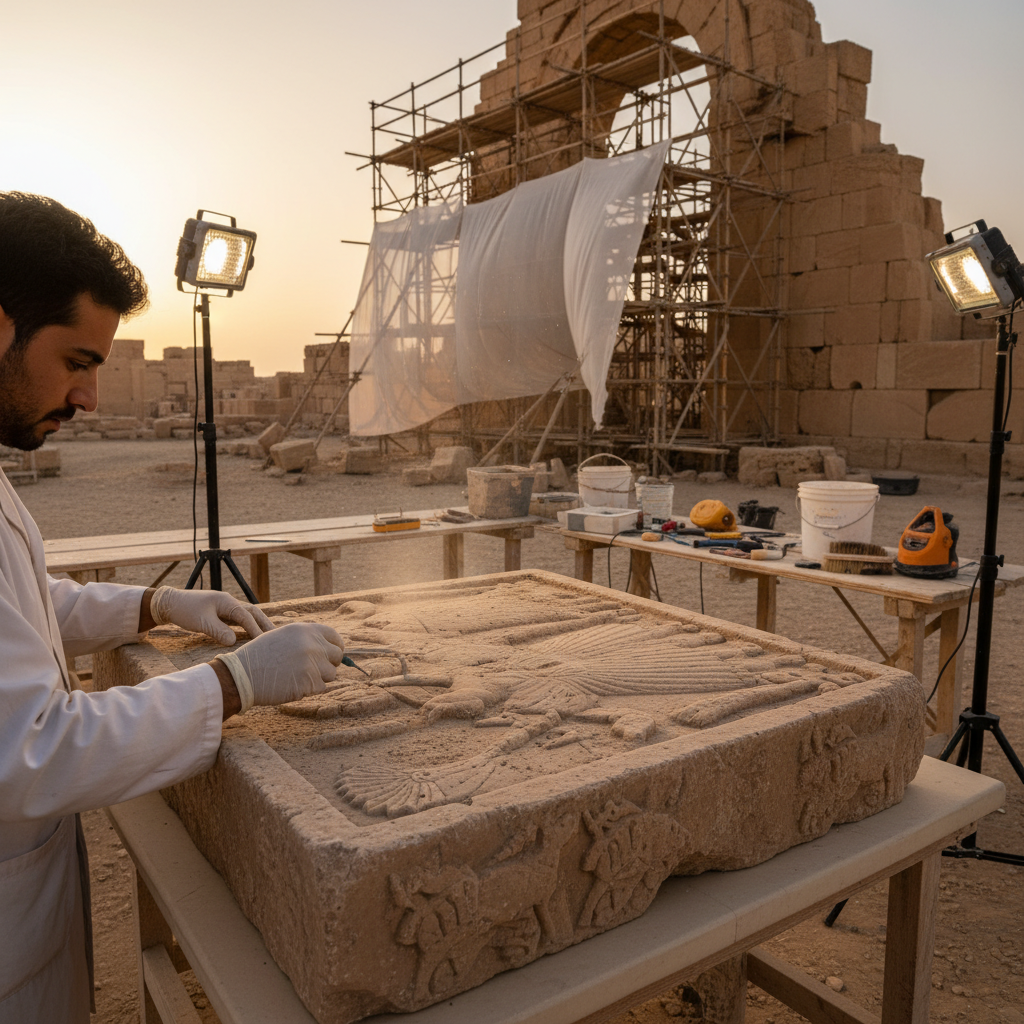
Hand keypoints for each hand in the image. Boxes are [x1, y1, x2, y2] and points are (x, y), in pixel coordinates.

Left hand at [148, 586, 274, 644]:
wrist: (170, 603)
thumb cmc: (185, 610)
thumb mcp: (201, 622)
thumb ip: (218, 631)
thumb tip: (234, 642)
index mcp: (226, 602)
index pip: (246, 616)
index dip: (256, 629)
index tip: (265, 641)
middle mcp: (229, 603)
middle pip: (253, 612)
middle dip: (265, 624)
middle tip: (277, 637)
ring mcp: (226, 608)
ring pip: (247, 616)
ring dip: (258, 625)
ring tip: (269, 637)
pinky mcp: (221, 614)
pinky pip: (239, 620)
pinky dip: (248, 627)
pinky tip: (252, 636)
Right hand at [215, 622, 344, 710]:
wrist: (242, 675)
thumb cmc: (259, 656)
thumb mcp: (282, 636)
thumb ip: (305, 639)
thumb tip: (327, 648)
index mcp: (306, 630)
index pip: (335, 638)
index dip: (334, 647)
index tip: (330, 655)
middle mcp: (312, 644)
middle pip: (337, 656)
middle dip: (328, 664)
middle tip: (313, 669)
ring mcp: (313, 664)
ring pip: (331, 674)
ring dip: (319, 678)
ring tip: (297, 677)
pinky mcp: (310, 683)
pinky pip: (321, 688)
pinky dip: (310, 689)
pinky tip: (292, 685)